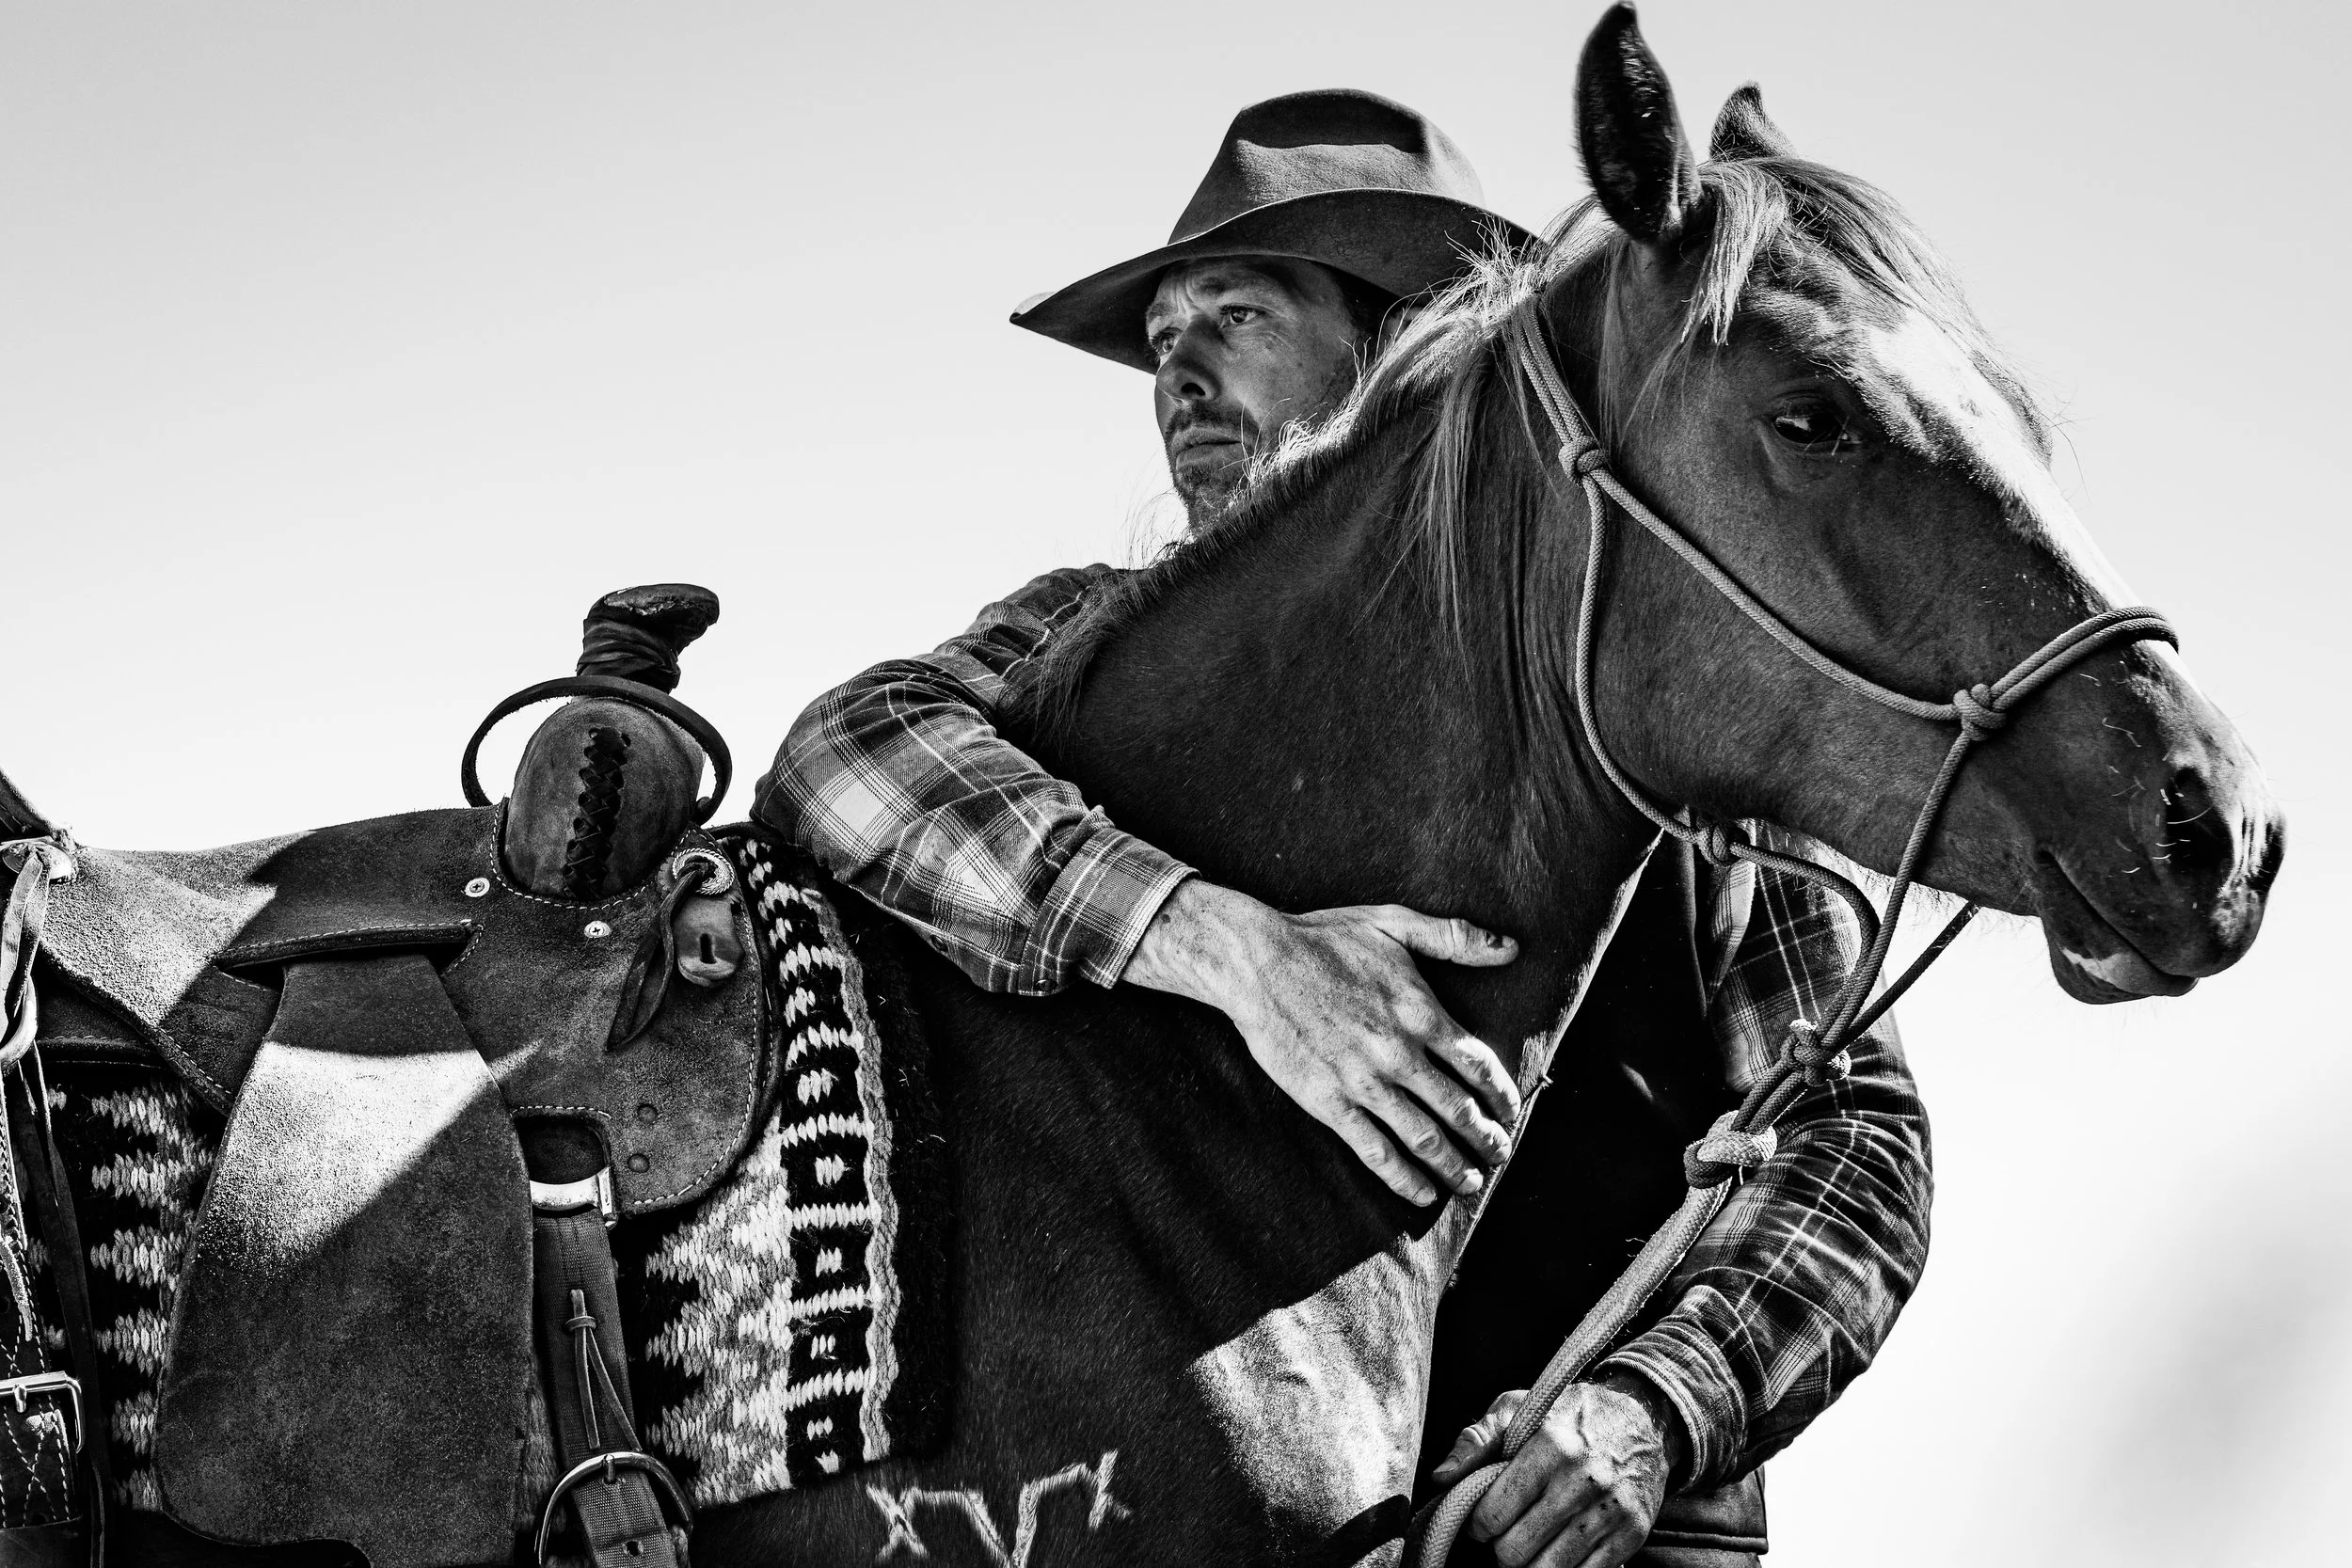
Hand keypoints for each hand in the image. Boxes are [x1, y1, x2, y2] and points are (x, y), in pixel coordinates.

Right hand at [1121, 879, 1520, 1204]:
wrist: (1256, 962)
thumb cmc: (1324, 937)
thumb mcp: (1394, 922)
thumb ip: (1455, 937)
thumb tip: (1513, 948)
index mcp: (1421, 1012)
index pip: (1478, 1065)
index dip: (1502, 1095)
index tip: (1511, 1112)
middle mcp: (1399, 1053)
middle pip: (1459, 1109)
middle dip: (1487, 1138)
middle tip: (1501, 1155)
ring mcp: (1364, 1082)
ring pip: (1424, 1138)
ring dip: (1454, 1166)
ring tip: (1472, 1184)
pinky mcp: (1328, 1103)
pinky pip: (1375, 1150)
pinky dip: (1403, 1177)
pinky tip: (1422, 1193)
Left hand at [1429, 1375, 1683, 1567]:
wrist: (1643, 1416)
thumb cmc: (1568, 1413)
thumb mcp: (1518, 1409)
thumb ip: (1475, 1442)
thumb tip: (1440, 1479)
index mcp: (1549, 1445)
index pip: (1494, 1513)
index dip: (1477, 1526)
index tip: (1480, 1523)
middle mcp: (1582, 1479)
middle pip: (1517, 1549)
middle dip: (1502, 1550)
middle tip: (1504, 1538)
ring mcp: (1611, 1509)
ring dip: (1530, 1566)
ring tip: (1527, 1548)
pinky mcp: (1633, 1532)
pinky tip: (1556, 1555)